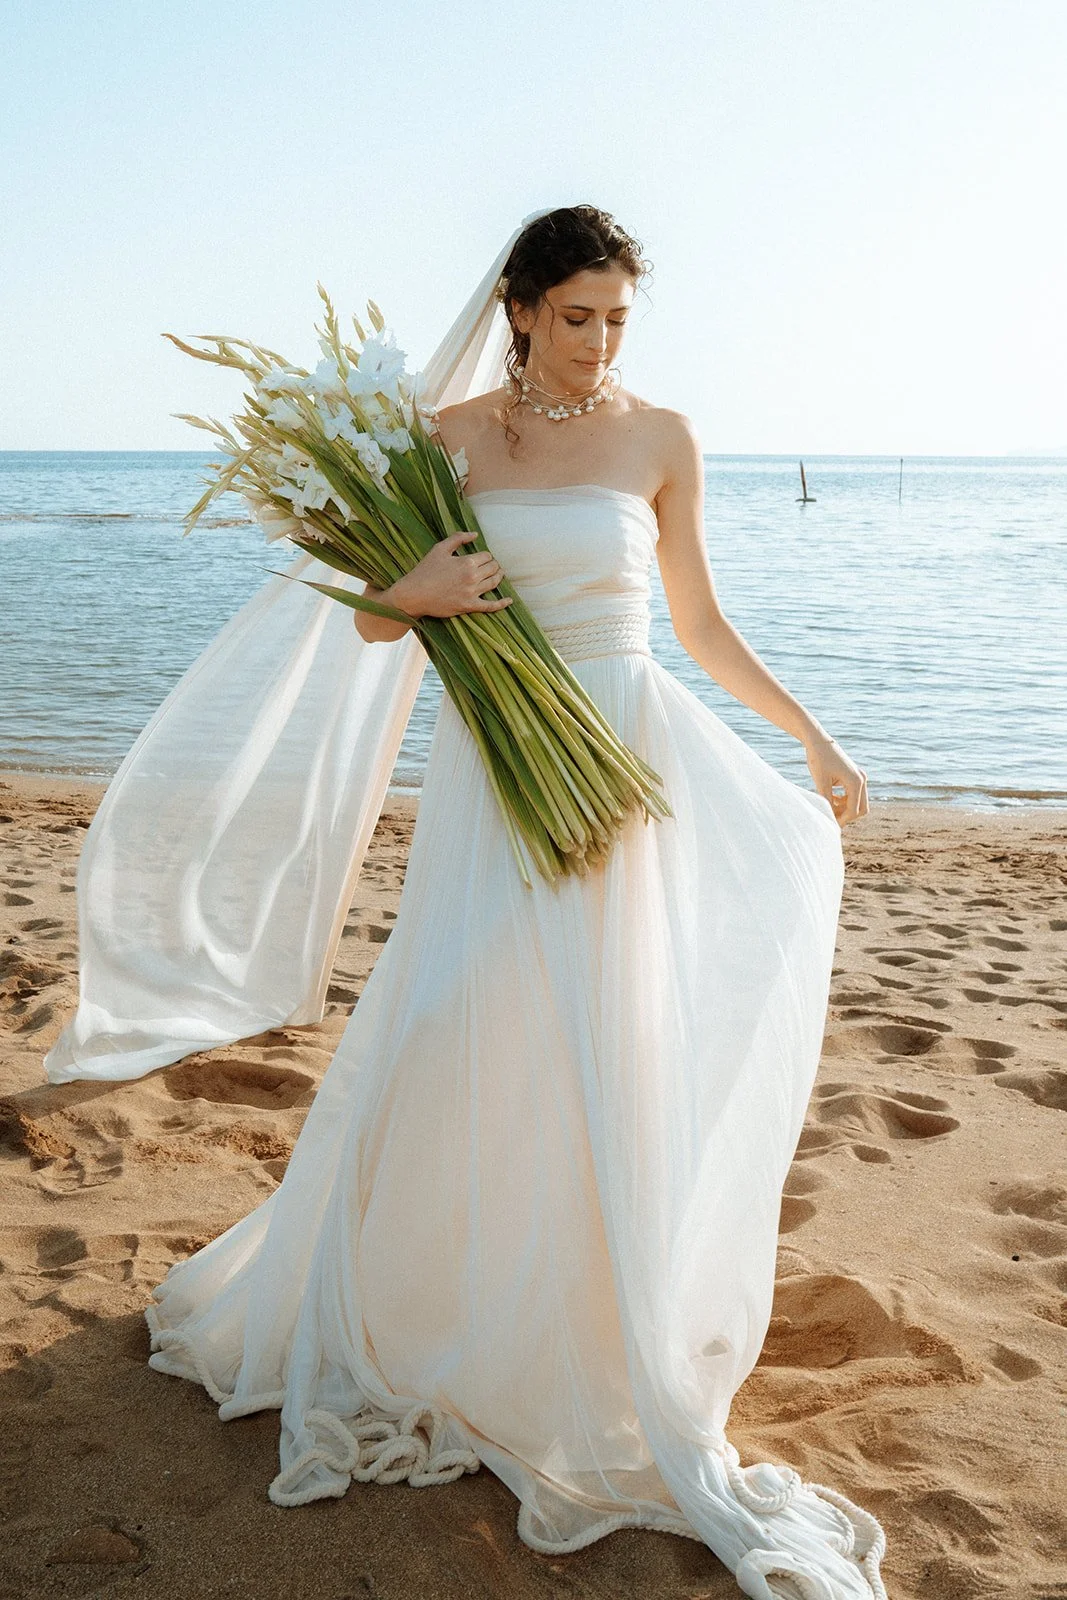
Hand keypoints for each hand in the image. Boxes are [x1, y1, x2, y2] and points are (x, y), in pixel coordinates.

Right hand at [390, 532, 514, 619]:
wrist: (414, 594)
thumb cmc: (425, 570)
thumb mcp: (439, 549)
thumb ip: (458, 538)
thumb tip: (475, 534)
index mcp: (467, 562)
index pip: (487, 556)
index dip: (485, 556)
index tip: (481, 557)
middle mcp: (472, 578)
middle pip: (493, 568)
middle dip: (493, 565)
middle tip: (491, 565)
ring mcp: (472, 593)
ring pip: (494, 583)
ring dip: (498, 577)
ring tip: (499, 574)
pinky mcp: (469, 606)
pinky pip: (490, 606)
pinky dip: (501, 604)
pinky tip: (509, 601)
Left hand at [804, 732, 868, 825]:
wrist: (818, 741)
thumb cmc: (818, 759)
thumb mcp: (821, 782)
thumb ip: (827, 801)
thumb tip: (829, 819)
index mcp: (856, 781)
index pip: (853, 810)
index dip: (842, 821)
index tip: (829, 826)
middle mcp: (862, 779)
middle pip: (861, 809)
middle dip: (847, 816)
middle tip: (831, 819)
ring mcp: (860, 777)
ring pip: (858, 802)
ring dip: (845, 808)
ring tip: (828, 807)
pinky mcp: (854, 775)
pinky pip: (854, 795)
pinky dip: (844, 800)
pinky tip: (831, 798)